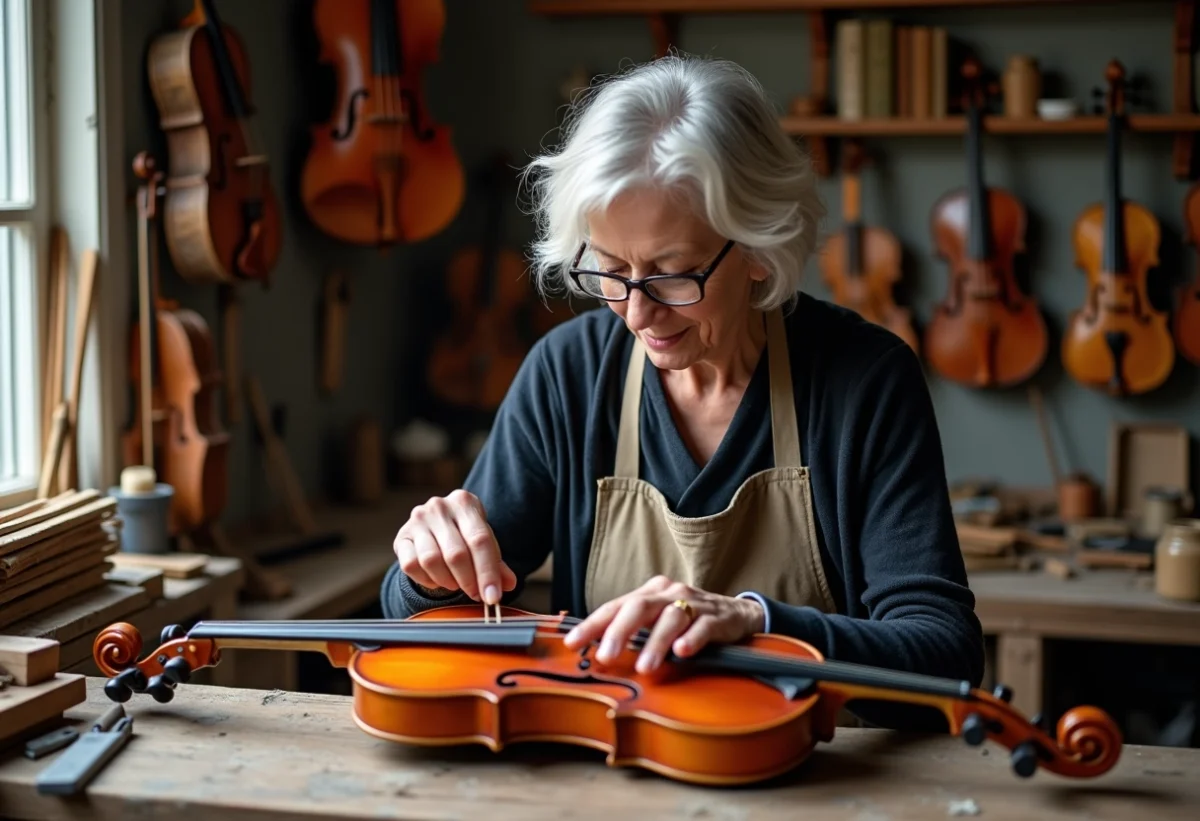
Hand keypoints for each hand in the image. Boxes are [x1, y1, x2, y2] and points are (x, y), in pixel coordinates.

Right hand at [393, 489, 516, 604]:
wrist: (435, 526)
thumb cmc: (464, 534)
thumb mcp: (483, 542)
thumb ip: (497, 563)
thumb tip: (508, 584)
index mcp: (464, 502)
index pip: (480, 540)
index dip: (488, 572)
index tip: (493, 596)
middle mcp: (439, 507)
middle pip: (456, 553)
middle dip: (469, 581)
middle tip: (476, 594)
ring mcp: (417, 520)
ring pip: (431, 560)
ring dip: (447, 580)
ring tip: (456, 584)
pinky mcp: (400, 537)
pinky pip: (411, 566)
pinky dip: (427, 580)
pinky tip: (437, 579)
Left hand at [561, 576, 764, 673]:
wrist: (737, 614)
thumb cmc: (688, 620)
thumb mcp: (656, 621)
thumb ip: (631, 632)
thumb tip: (595, 652)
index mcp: (649, 593)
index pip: (615, 606)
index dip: (592, 625)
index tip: (572, 643)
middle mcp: (669, 593)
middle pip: (640, 607)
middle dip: (620, 632)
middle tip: (605, 656)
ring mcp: (694, 604)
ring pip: (671, 619)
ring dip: (655, 643)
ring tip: (644, 667)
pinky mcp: (717, 618)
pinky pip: (703, 627)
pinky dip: (692, 639)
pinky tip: (682, 652)